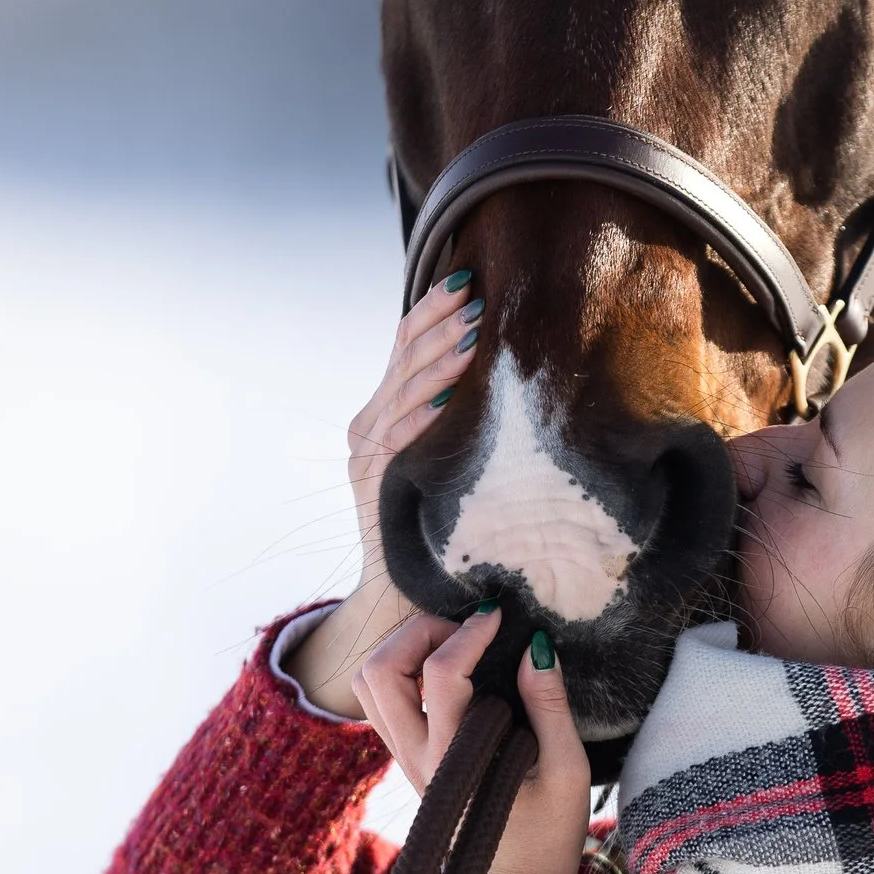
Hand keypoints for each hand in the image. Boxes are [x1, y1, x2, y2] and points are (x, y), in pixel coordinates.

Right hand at [287, 272, 482, 715]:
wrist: (405, 596)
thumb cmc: (444, 527)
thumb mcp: (449, 460)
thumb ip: (458, 419)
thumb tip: (506, 369)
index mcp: (384, 412)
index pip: (406, 344)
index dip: (434, 307)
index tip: (471, 277)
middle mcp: (368, 426)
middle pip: (404, 354)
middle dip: (443, 321)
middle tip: (479, 294)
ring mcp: (367, 455)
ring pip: (403, 389)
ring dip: (439, 360)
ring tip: (474, 333)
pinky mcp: (374, 484)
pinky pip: (398, 440)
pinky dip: (421, 415)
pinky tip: (447, 397)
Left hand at [352, 608, 590, 873]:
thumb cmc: (549, 833)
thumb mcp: (569, 770)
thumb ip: (551, 706)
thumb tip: (535, 646)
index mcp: (455, 763)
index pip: (441, 675)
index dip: (469, 633)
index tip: (499, 617)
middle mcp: (416, 760)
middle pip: (379, 672)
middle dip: (420, 632)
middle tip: (466, 629)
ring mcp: (404, 760)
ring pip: (368, 686)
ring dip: (402, 649)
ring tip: (453, 644)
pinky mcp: (406, 759)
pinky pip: (381, 702)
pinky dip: (403, 670)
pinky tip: (447, 669)